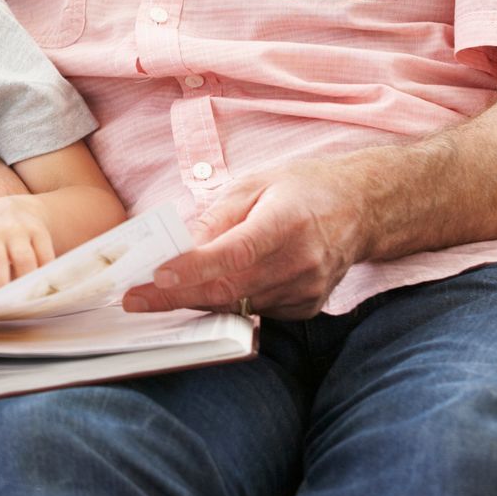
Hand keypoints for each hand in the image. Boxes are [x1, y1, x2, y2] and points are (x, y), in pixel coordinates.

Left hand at [123, 159, 371, 320]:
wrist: (361, 209)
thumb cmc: (302, 189)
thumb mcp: (255, 184)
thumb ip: (217, 215)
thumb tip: (179, 244)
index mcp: (286, 222)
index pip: (235, 252)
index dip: (194, 268)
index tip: (157, 276)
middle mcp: (301, 261)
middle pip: (230, 289)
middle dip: (176, 298)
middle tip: (134, 300)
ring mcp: (307, 289)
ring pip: (238, 305)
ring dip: (195, 302)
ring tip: (157, 294)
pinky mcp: (307, 307)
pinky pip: (256, 311)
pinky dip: (227, 302)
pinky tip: (208, 289)